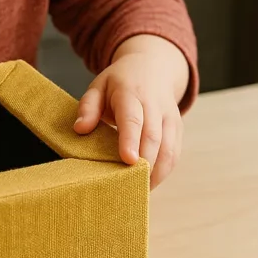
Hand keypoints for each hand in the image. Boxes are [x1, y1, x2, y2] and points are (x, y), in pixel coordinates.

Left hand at [73, 35, 189, 188]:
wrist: (152, 67)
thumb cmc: (119, 82)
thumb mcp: (98, 86)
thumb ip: (88, 107)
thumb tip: (80, 129)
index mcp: (131, 93)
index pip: (132, 118)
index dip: (130, 140)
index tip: (128, 160)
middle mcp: (154, 104)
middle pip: (153, 137)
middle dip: (144, 163)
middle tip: (129, 186)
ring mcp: (169, 116)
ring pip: (168, 148)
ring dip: (156, 172)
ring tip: (138, 190)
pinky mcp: (177, 127)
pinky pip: (174, 153)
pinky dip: (164, 170)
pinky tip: (149, 182)